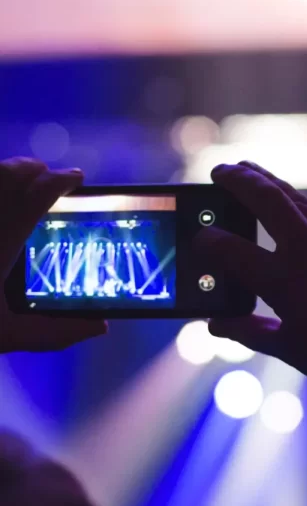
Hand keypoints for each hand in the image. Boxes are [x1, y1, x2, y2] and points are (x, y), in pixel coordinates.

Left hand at [0, 158, 106, 352]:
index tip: (76, 178)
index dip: (60, 183)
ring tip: (15, 179)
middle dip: (28, 168)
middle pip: (6, 175)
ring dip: (3, 174)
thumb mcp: (7, 337)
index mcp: (0, 244)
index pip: (36, 198)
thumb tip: (98, 327)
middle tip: (45, 173)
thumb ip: (54, 332)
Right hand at [198, 161, 306, 420]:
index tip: (197, 239)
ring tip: (250, 172)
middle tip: (219, 171)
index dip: (209, 243)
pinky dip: (296, 205)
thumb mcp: (291, 351)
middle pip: (269, 200)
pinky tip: (289, 209)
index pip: (234, 251)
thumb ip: (250, 332)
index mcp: (287, 283)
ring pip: (298, 201)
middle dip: (240, 181)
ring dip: (271, 183)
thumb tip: (216, 324)